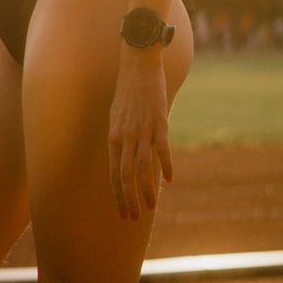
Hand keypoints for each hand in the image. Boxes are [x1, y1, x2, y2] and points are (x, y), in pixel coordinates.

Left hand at [108, 52, 172, 219]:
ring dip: (146, 189)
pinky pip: (161, 150)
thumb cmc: (128, 91)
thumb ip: (121, 138)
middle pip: (125, 175)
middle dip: (128, 199)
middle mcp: (125, 137)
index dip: (118, 195)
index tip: (122, 212)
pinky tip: (169, 181)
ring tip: (151, 207)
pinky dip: (165, 166)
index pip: (113, 174)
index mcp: (113, 137)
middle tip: (133, 218)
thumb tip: (125, 157)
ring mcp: (142, 130)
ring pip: (142, 167)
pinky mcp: (159, 122)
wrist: (138, 64)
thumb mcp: (117, 117)